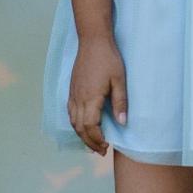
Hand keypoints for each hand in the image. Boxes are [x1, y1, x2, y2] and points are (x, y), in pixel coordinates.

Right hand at [68, 36, 127, 154]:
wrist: (93, 41)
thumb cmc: (109, 59)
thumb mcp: (120, 80)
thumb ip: (120, 102)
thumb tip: (123, 122)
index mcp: (91, 98)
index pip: (91, 126)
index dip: (98, 139)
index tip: (106, 147)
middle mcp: (78, 98)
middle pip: (80, 128)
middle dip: (89, 142)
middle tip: (100, 151)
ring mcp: (73, 94)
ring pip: (73, 121)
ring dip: (81, 135)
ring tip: (92, 143)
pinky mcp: (72, 90)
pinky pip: (70, 112)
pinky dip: (75, 124)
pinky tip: (83, 126)